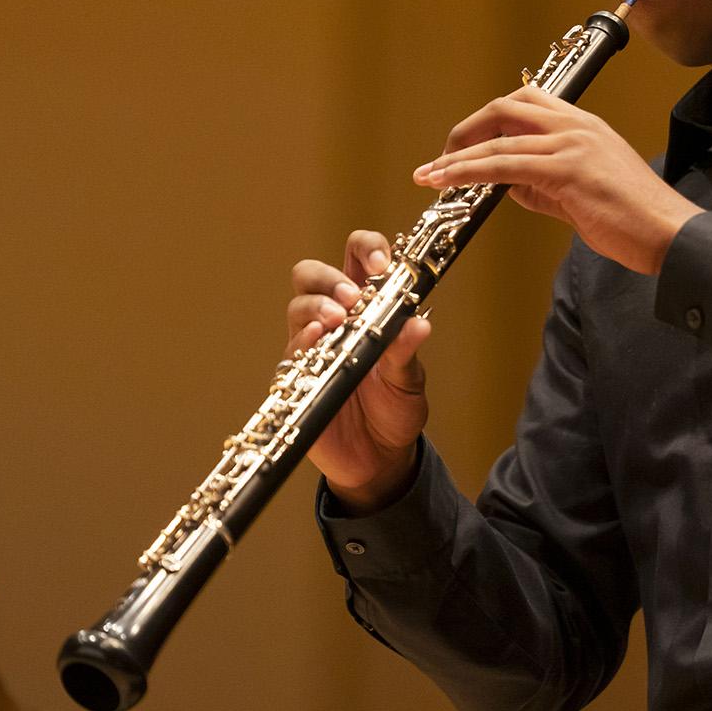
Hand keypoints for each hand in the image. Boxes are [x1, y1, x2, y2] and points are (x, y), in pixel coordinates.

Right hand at [290, 229, 431, 514]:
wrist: (379, 460)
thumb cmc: (395, 410)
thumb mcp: (410, 381)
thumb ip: (408, 352)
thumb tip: (420, 324)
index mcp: (365, 306)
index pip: (356, 257)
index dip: (367, 250)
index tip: (383, 267)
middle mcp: (333, 319)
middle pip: (311, 272)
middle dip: (330, 276)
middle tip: (352, 296)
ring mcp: (310, 346)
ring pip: (297, 304)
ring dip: (317, 305)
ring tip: (337, 319)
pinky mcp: (296, 376)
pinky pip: (291, 350)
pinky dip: (303, 340)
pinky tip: (318, 341)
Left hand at [412, 85, 702, 275]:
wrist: (670, 234)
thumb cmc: (632, 219)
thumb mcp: (580, 195)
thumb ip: (543, 184)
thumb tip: (506, 184)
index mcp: (584, 125)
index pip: (526, 102)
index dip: (488, 120)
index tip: (464, 145)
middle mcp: (577, 125)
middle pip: (506, 107)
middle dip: (466, 130)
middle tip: (441, 158)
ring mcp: (572, 144)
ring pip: (499, 138)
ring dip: (456, 157)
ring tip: (430, 175)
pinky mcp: (568, 170)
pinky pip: (506, 165)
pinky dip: (471, 173)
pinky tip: (450, 183)